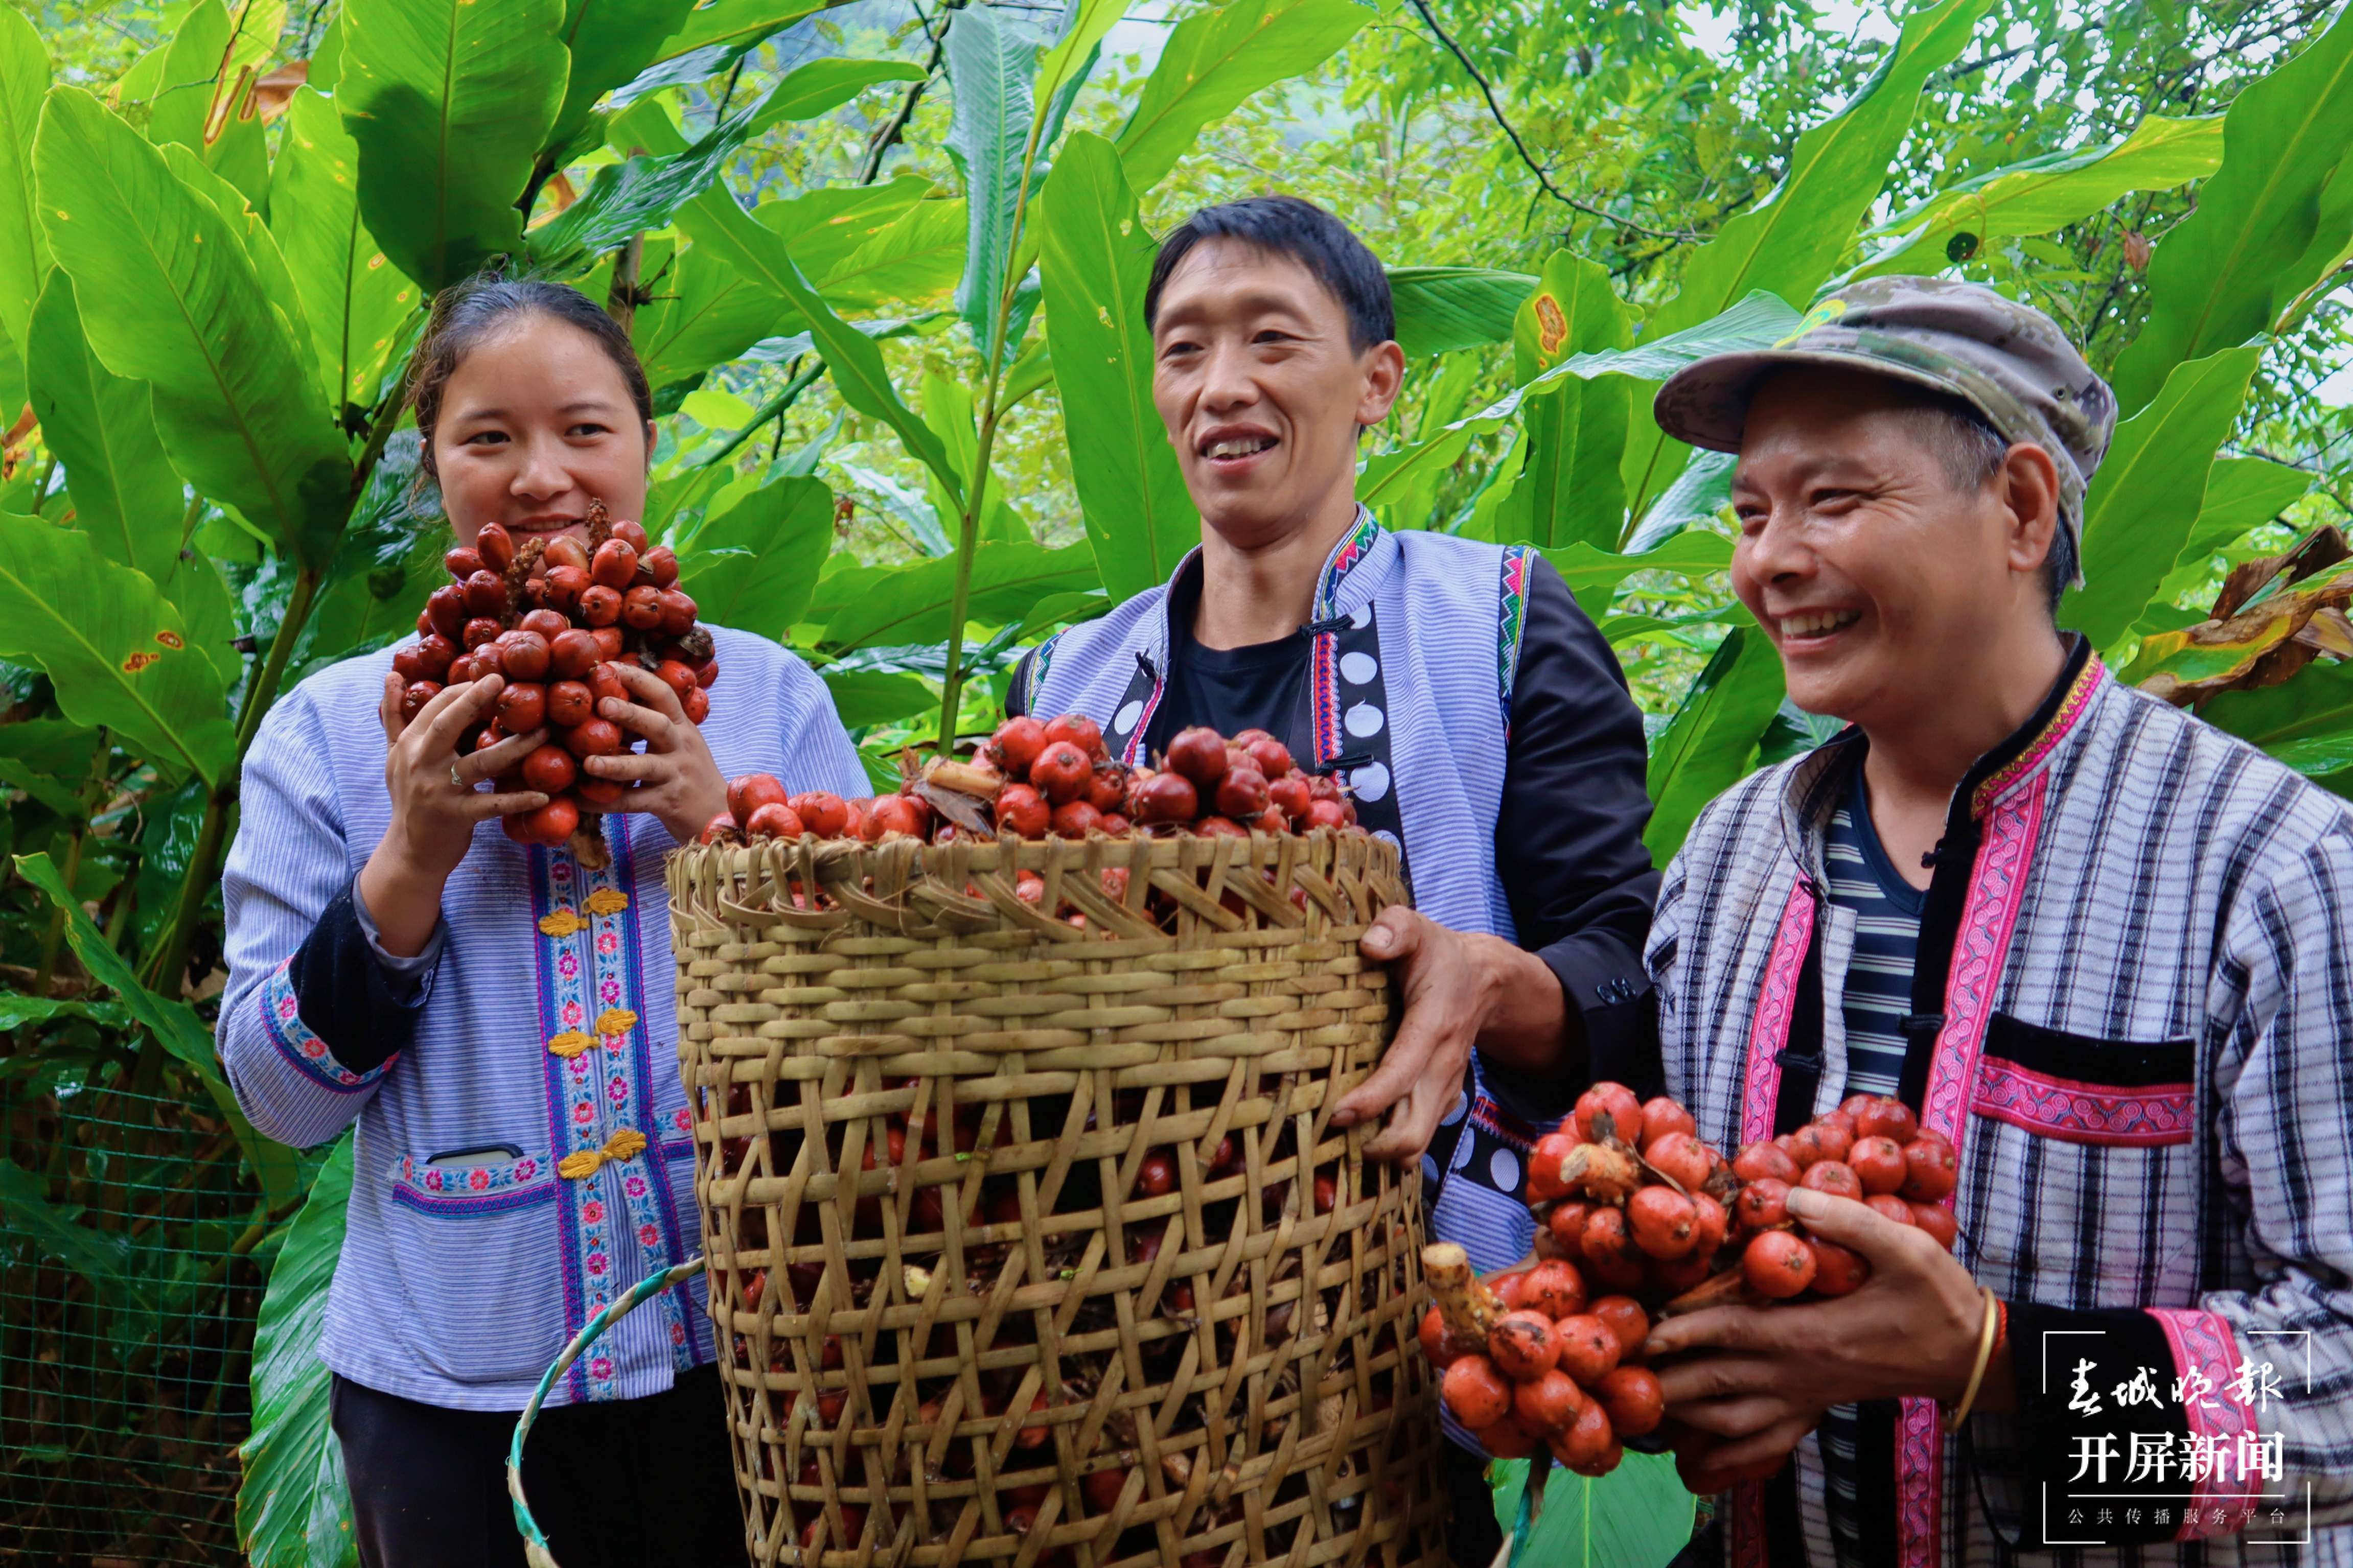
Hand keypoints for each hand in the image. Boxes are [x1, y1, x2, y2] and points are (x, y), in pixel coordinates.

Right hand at [360, 671, 547, 953]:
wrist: (410, 851)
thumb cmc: (408, 798)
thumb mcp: (394, 757)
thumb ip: (394, 717)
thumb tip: (392, 676)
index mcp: (409, 746)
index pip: (434, 708)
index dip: (461, 690)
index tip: (490, 677)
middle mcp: (421, 764)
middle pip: (448, 725)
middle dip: (473, 700)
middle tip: (502, 681)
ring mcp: (440, 791)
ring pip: (481, 762)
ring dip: (515, 746)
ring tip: (545, 731)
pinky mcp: (458, 817)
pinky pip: (493, 805)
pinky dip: (518, 800)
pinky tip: (543, 794)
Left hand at [580, 661, 726, 844]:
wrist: (718, 813)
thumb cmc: (689, 774)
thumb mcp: (681, 742)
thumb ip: (654, 723)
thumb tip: (609, 699)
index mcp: (682, 727)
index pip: (663, 694)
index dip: (637, 678)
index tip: (608, 666)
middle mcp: (682, 747)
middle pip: (658, 725)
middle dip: (630, 713)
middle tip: (602, 703)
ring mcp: (676, 775)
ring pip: (646, 766)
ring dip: (616, 764)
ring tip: (589, 763)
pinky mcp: (668, 803)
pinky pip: (633, 802)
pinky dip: (604, 801)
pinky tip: (579, 800)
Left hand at [1331, 908, 1495, 1162]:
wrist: (1484, 979)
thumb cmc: (1438, 955)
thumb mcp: (1418, 930)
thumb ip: (1395, 928)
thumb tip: (1370, 944)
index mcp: (1432, 1028)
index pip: (1402, 1074)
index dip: (1371, 1100)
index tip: (1336, 1114)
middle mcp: (1442, 1068)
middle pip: (1414, 1129)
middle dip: (1375, 1147)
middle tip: (1332, 1140)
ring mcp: (1444, 1089)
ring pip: (1418, 1143)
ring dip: (1382, 1155)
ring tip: (1340, 1148)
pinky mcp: (1440, 1099)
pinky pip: (1419, 1137)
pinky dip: (1393, 1148)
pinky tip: (1360, 1141)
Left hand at [1638, 1187, 1999, 1474]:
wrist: (1973, 1354)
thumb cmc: (1937, 1297)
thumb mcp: (1903, 1246)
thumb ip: (1845, 1220)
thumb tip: (1789, 1199)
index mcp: (1812, 1335)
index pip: (1729, 1333)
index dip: (1681, 1330)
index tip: (1640, 1327)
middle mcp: (1801, 1374)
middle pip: (1716, 1384)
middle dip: (1665, 1377)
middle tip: (1619, 1368)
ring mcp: (1808, 1398)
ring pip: (1732, 1421)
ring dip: (1686, 1413)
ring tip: (1646, 1400)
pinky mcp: (1818, 1408)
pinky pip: (1765, 1442)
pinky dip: (1729, 1450)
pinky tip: (1701, 1453)